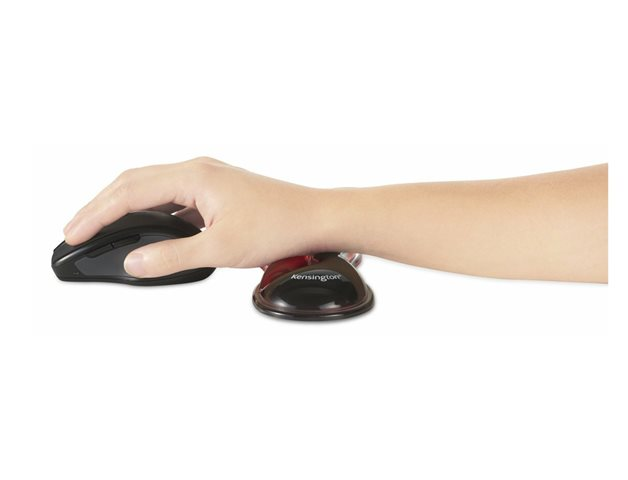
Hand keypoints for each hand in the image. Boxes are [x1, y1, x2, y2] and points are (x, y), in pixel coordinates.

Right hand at [63, 157, 331, 276]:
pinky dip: (149, 211)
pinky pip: (171, 197)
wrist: (316, 218)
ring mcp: (206, 179)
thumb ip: (173, 256)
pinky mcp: (215, 191)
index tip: (74, 232)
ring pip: (152, 188)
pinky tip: (143, 228)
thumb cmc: (281, 224)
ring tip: (100, 228)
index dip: (97, 213)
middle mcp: (197, 170)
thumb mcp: (221, 248)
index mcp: (194, 176)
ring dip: (124, 207)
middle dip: (101, 206)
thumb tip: (135, 262)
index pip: (130, 191)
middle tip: (75, 230)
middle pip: (134, 182)